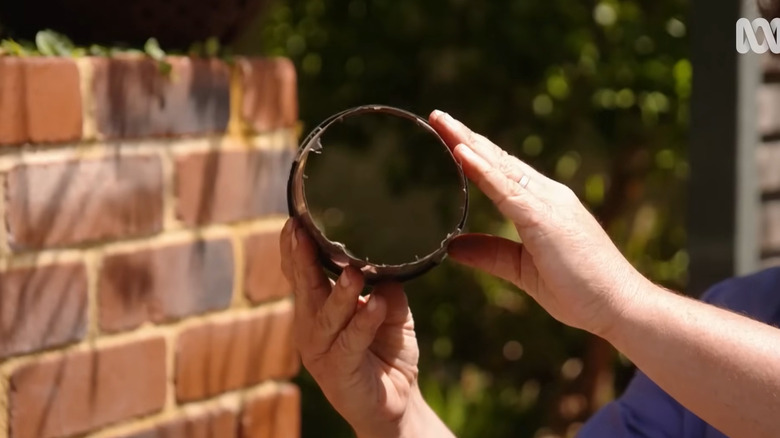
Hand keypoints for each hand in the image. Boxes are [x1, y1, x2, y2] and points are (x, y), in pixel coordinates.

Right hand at [280, 219, 449, 437]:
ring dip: (340, 293)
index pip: (300, 275)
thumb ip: (385, 286)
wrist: (395, 401)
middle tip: (301, 233)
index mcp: (317, 309)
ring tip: (353, 272)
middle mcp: (312, 327)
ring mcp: (322, 351)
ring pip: (327, 316)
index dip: (293, 250)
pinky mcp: (340, 371)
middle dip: (302, 260)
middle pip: (304, 289)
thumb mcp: (389, 310)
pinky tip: (375, 305)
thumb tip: (386, 264)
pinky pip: (351, 342)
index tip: (293, 223)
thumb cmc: (385, 351)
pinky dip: (363, 322)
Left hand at [430, 110, 647, 336]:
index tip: (448, 137)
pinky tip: (461, 153)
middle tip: (436, 116)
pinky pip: (506, 189)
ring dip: (467, 142)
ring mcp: (548, 203)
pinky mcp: (545, 219)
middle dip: (465, 136)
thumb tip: (453, 246)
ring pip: (499, 166)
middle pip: (498, 159)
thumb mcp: (522, 270)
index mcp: (542, 205)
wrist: (620, 306)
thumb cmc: (578, 290)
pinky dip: (482, 170)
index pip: (501, 171)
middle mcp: (547, 195)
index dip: (474, 153)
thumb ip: (490, 254)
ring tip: (441, 122)